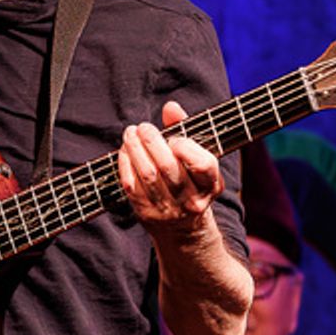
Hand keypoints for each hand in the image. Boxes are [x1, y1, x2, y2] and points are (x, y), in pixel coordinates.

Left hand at [117, 101, 222, 239]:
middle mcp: (191, 201)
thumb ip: (184, 130)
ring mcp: (168, 210)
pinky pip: (131, 185)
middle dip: (153, 142)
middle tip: (143, 127)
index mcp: (210, 185)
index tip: (174, 138)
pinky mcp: (146, 213)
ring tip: (130, 133)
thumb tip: (170, 106)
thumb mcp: (196, 159)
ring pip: (148, 175)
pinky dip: (125, 164)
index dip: (186, 147)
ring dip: (135, 149)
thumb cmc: (189, 181)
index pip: (202, 164)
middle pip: (169, 167)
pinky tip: (125, 150)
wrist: (182, 228)